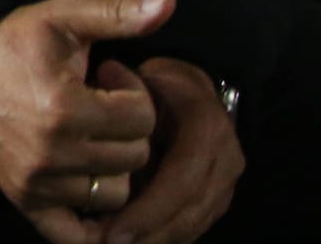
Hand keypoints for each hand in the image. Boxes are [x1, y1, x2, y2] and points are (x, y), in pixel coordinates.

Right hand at [0, 0, 174, 243]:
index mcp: (66, 107)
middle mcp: (54, 152)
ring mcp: (40, 183)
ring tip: (92, 136)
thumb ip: (117, 14)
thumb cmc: (14, 44)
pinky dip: (92, 222)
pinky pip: (77, 234)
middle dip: (128, 127)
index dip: (133, 91)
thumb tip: (169, 2)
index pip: (141, 116)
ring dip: (113, 165)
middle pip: (134, 156)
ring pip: (116, 193)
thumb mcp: (62, 18)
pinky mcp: (28, 202)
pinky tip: (91, 189)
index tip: (109, 77)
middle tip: (102, 105)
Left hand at [102, 57, 241, 243]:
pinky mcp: (219, 198)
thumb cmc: (153, 90)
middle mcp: (226, 156)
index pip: (183, 179)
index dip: (149, 210)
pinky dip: (163, 238)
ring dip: (154, 240)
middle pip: (190, 210)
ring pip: (193, 224)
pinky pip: (193, 227)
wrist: (185, 93)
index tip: (112, 230)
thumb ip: (121, 113)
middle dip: (148, 233)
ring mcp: (227, 181)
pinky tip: (134, 241)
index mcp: (206, 125)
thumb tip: (93, 126)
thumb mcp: (138, 91)